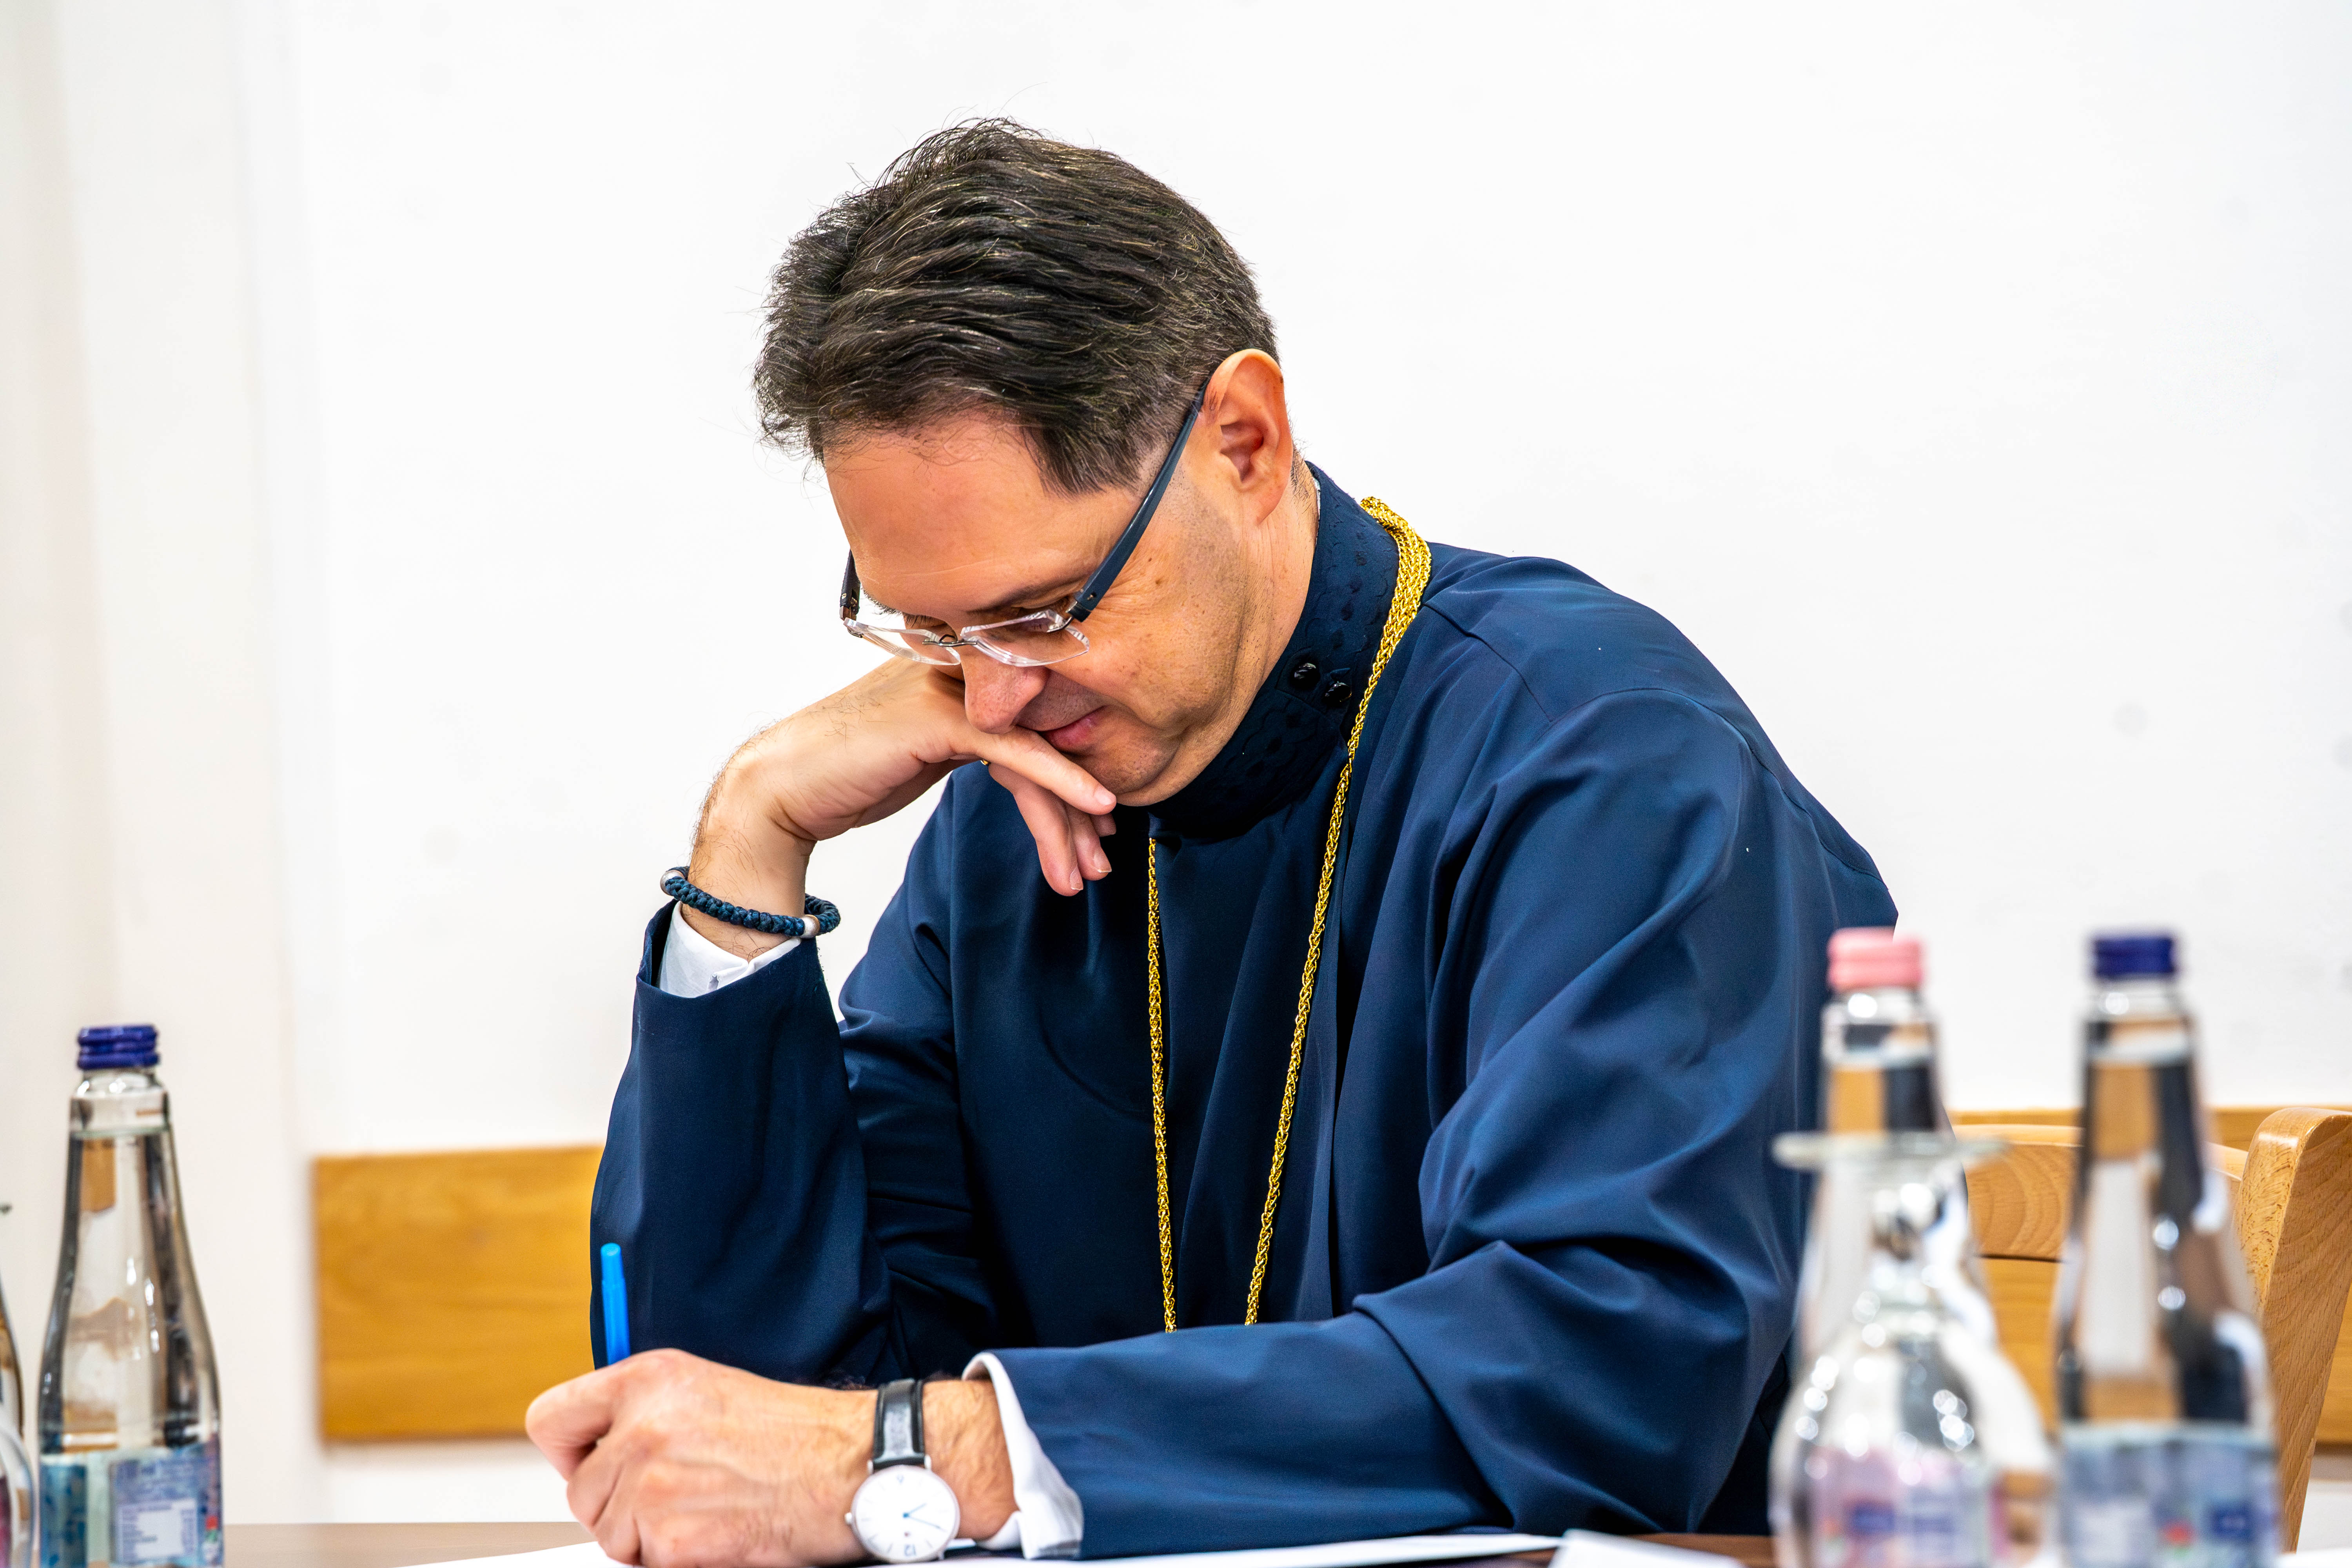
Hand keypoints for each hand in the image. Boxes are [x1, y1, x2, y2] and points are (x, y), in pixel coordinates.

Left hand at [525, 1349, 1014, 1567]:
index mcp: (647, 1379)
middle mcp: (641, 1426)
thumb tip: (597, 1448)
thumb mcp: (706, 1390)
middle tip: (675, 1496)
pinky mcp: (669, 1538)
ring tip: (704, 1511)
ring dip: (647, 1538)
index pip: (550, 1419)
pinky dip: (674, 1560)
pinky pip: (642, 1565)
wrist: (849, 1466)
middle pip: (579, 1492)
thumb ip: (646, 1411)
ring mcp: (651, 1484)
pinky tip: (715, 1533)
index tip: (592, 1462)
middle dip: (618, 1505)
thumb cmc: (793, 1433)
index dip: (569, 1451)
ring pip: (609, 1535)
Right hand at [687, 658, 1117, 957]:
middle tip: (1100, 862)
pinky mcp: (940, 717)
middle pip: (1044, 739)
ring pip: (1036, 751)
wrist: (783, 789)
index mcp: (961, 680)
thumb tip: (1028, 771)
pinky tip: (1094, 806)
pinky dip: (1061, 779)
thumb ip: (975, 745)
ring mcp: (950, 693)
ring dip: (1068, 817)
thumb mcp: (926, 756)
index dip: (1072, 778)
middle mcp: (961, 678)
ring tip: (1087, 870)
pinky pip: (1016, 750)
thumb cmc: (847, 776)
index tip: (1095, 829)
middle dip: (1077, 809)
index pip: (1036, 725)